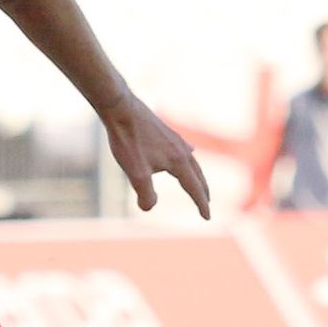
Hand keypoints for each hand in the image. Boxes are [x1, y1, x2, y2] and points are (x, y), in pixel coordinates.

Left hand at [103, 96, 210, 219]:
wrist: (120, 108)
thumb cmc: (128, 140)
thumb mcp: (135, 173)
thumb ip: (146, 194)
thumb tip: (150, 206)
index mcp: (178, 162)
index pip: (194, 188)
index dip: (201, 205)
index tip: (207, 218)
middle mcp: (182, 150)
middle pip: (198, 175)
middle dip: (203, 191)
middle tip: (207, 205)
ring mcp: (175, 139)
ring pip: (192, 162)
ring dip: (197, 176)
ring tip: (198, 184)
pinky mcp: (165, 132)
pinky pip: (184, 150)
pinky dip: (189, 159)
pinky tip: (188, 154)